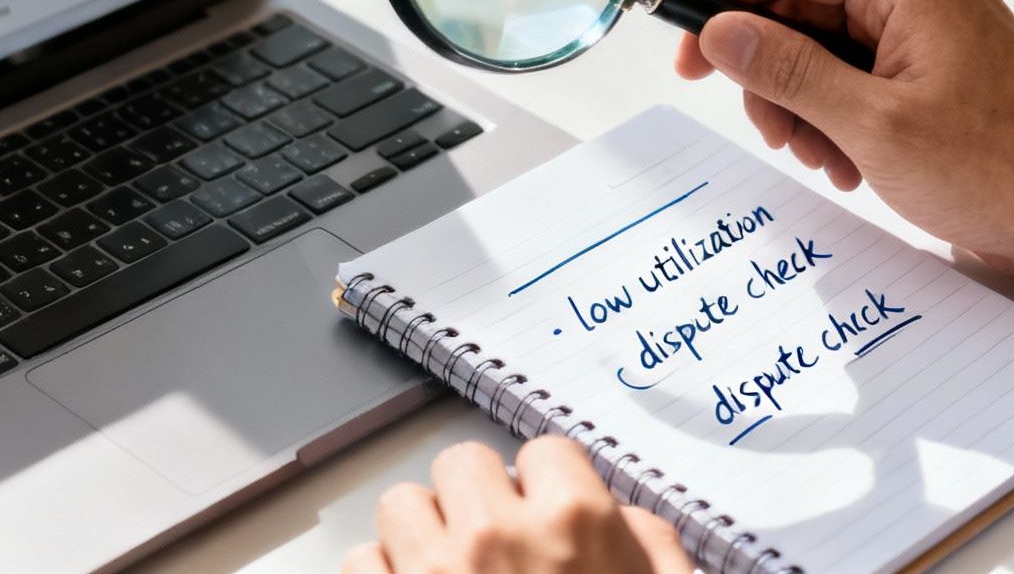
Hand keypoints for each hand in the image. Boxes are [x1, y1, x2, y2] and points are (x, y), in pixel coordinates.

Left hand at [345, 439, 692, 573]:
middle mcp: (496, 536)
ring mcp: (432, 573)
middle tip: (499, 548)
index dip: (549, 489)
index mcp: (574, 525)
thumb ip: (652, 545)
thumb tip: (623, 516)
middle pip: (464, 464)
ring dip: (424, 535)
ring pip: (402, 505)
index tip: (549, 516)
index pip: (546, 452)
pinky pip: (361, 561)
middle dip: (479, 501)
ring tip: (450, 573)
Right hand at [672, 0, 1013, 322]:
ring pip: (822, 40)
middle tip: (770, 132)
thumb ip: (786, 70)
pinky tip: (848, 159)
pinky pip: (858, 65)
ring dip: (801, 100)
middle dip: (768, 69)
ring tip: (822, 158)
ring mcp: (934, 20)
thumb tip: (718, 32)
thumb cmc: (999, 174)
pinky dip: (836, 109)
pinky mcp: (939, 57)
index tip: (684, 51)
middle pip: (799, 2)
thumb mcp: (871, 126)